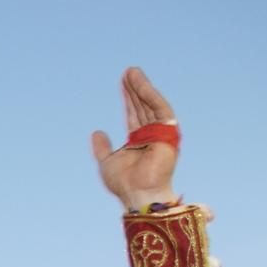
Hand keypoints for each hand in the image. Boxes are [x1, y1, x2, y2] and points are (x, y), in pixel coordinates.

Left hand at [90, 67, 178, 210]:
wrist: (138, 194)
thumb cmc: (124, 184)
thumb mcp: (107, 162)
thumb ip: (102, 148)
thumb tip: (97, 132)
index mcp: (139, 142)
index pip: (134, 114)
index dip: (129, 98)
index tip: (123, 82)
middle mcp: (152, 135)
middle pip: (143, 106)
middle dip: (135, 89)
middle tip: (127, 72)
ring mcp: (161, 133)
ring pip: (151, 105)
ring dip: (142, 88)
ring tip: (131, 72)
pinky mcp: (169, 132)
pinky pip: (159, 108)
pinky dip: (150, 94)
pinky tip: (140, 83)